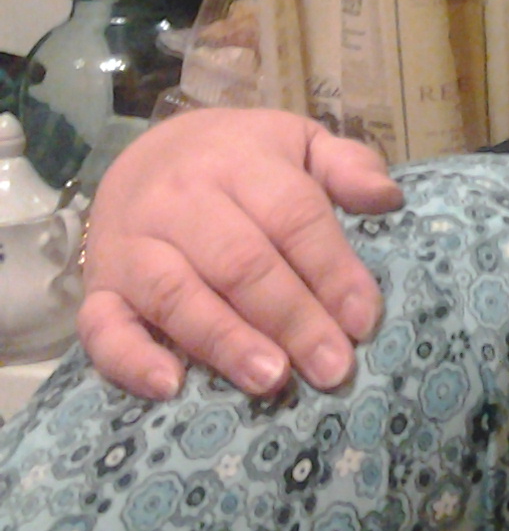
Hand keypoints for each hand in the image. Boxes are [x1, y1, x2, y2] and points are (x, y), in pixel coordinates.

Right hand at [76, 108, 403, 398]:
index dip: (331, 269)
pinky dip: (131, 360)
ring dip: (226, 341)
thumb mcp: (300, 143)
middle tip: (332, 366)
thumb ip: (348, 165)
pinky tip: (170, 387)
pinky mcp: (98, 285)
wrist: (148, 153)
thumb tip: (389, 198)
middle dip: (292, 318)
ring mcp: (132, 245)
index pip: (293, 216)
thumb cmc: (243, 160)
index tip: (364, 320)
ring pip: (177, 295)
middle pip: (240, 262)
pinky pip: (102, 327)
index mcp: (240, 162)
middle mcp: (180, 201)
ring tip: (272, 379)